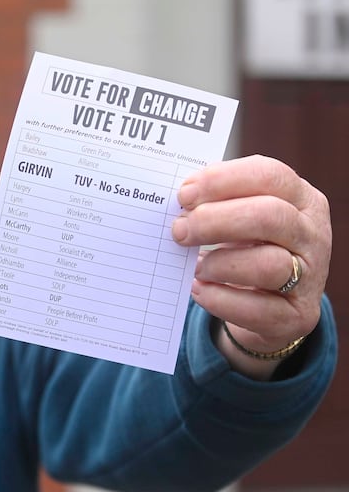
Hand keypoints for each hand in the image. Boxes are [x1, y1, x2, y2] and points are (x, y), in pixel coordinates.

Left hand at [172, 155, 330, 378]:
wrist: (269, 305)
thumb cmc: (248, 247)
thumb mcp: (241, 218)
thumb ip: (216, 204)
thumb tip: (180, 204)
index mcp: (300, 198)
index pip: (269, 175)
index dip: (223, 181)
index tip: (185, 195)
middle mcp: (312, 234)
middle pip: (269, 216)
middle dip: (214, 221)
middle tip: (179, 231)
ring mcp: (311, 277)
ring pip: (268, 264)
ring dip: (220, 264)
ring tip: (197, 267)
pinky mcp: (298, 316)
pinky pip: (258, 309)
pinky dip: (220, 299)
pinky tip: (200, 290)